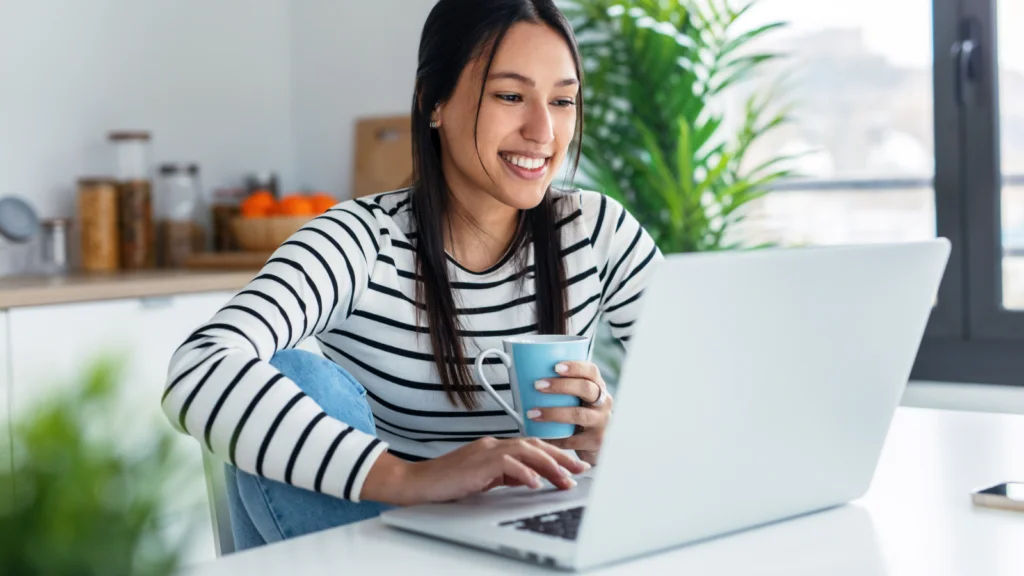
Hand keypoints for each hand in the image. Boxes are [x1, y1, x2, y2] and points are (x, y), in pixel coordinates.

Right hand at [361, 437, 589, 505]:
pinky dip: (523, 473)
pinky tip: (536, 483)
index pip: (531, 447)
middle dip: (560, 457)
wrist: (418, 483)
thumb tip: (531, 479)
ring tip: (566, 478)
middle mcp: (493, 445)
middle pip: (534, 445)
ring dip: (549, 465)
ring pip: (525, 451)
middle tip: (581, 469)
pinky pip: (506, 465)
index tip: (574, 466)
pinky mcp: (478, 463)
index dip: (555, 454)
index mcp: (495, 447)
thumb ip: (505, 474)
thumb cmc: (447, 483)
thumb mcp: (483, 478)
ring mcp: (485, 451)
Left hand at [530, 361, 611, 465]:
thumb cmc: (578, 414)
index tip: (555, 367)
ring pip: (578, 414)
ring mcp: (602, 422)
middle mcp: (604, 402)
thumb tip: (524, 374)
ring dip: (553, 413)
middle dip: (560, 386)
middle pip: (586, 388)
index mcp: (598, 386)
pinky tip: (540, 435)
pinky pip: (573, 440)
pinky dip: (554, 438)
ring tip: (532, 413)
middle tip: (537, 385)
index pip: (591, 371)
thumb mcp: (576, 398)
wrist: (593, 444)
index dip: (575, 367)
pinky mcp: (596, 441)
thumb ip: (561, 386)